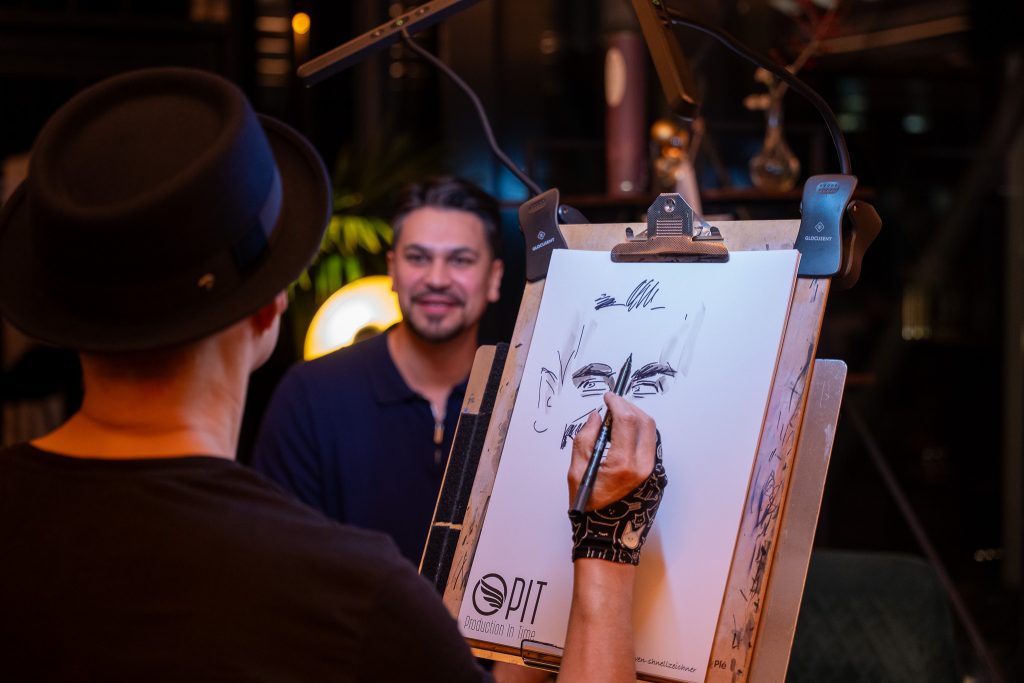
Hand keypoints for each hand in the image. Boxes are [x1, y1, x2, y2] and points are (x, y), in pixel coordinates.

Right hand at [567, 392, 656, 510]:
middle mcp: (644, 468)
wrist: (607, 537)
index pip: (627, 421)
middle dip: (630, 408)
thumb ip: (585, 439)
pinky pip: (652, 448)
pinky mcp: (658, 478)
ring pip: (652, 434)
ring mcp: (655, 474)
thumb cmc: (589, 507)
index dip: (617, 403)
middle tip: (614, 404)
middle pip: (646, 423)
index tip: (608, 397)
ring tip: (618, 419)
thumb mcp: (577, 472)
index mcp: (623, 465)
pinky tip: (626, 437)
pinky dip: (641, 435)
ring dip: (637, 420)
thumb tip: (596, 417)